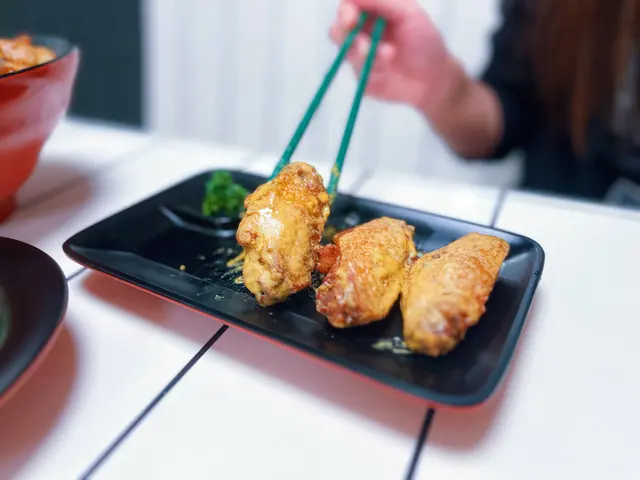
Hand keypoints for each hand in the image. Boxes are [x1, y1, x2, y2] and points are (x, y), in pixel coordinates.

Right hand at [330, 0, 452, 108]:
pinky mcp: (363, 78)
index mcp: (372, 14)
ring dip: (364, 53)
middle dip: (344, 31)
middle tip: (358, 34)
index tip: (351, 17)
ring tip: (388, 54)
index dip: (345, 10)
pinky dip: (374, 70)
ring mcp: (361, 57)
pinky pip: (358, 72)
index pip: (348, 6)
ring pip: (346, 52)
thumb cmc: (425, 42)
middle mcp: (363, 34)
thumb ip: (383, 1)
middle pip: (337, 29)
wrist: (434, 79)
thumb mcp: (409, 13)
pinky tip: (388, 70)